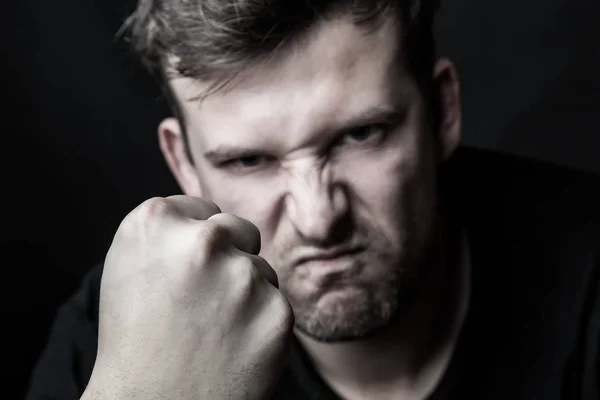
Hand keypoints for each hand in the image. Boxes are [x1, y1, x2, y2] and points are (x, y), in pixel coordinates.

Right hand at [82, 195, 293, 399]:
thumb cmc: (134, 344)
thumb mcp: (129, 268)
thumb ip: (169, 233)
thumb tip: (208, 217)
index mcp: (154, 222)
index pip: (198, 208)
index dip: (194, 240)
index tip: (185, 267)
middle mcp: (202, 240)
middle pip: (236, 228)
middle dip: (228, 254)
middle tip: (203, 299)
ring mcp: (243, 275)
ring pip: (259, 268)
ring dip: (245, 291)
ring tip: (213, 330)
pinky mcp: (277, 311)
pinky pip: (276, 303)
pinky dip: (261, 323)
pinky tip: (234, 347)